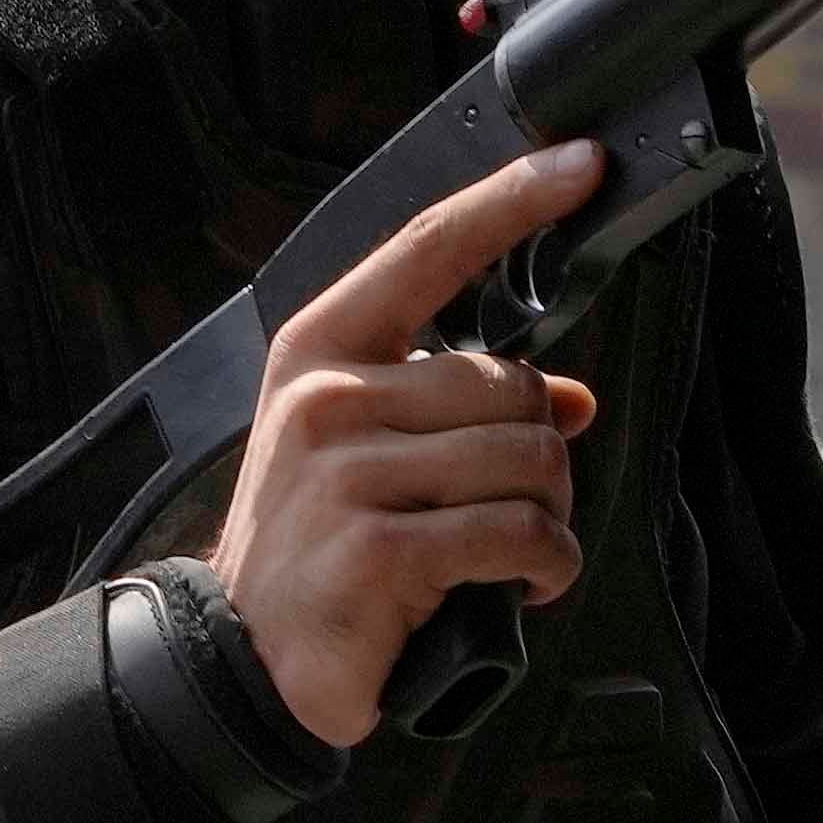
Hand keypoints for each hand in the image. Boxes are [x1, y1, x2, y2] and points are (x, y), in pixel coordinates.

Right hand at [209, 141, 603, 749]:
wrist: (242, 660)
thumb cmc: (314, 551)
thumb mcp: (371, 456)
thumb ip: (459, 409)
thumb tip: (573, 399)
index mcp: (321, 351)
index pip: (429, 250)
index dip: (512, 200)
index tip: (580, 162)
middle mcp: (326, 399)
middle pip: (512, 383)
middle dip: (543, 453)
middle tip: (516, 509)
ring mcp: (346, 473)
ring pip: (528, 458)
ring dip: (548, 518)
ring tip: (510, 555)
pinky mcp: (376, 549)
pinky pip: (516, 532)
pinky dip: (545, 567)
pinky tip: (519, 589)